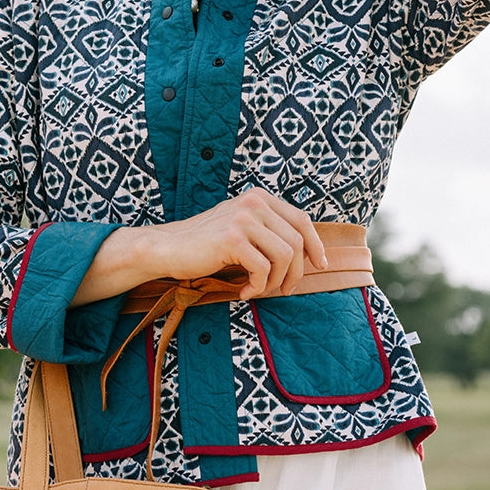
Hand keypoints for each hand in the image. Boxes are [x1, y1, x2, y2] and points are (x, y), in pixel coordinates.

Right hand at [145, 188, 327, 298]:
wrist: (169, 248)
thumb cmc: (206, 246)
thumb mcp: (242, 229)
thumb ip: (268, 232)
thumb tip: (306, 253)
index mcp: (260, 198)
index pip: (301, 220)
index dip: (315, 245)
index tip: (320, 265)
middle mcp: (254, 203)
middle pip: (296, 241)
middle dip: (295, 272)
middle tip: (284, 290)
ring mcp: (243, 219)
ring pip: (283, 256)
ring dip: (275, 281)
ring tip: (259, 290)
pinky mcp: (232, 239)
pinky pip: (262, 269)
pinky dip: (258, 286)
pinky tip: (244, 292)